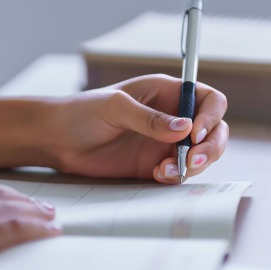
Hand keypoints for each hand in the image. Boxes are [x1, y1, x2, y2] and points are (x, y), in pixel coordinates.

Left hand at [47, 74, 228, 182]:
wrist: (56, 140)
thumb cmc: (82, 112)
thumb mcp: (114, 107)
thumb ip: (148, 119)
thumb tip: (184, 128)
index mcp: (167, 93)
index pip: (208, 101)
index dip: (211, 116)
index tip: (197, 133)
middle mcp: (172, 118)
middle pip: (214, 131)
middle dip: (211, 146)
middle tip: (194, 160)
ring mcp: (165, 143)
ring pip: (201, 155)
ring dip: (194, 165)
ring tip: (166, 171)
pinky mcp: (154, 165)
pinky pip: (179, 172)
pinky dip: (176, 176)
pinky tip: (157, 175)